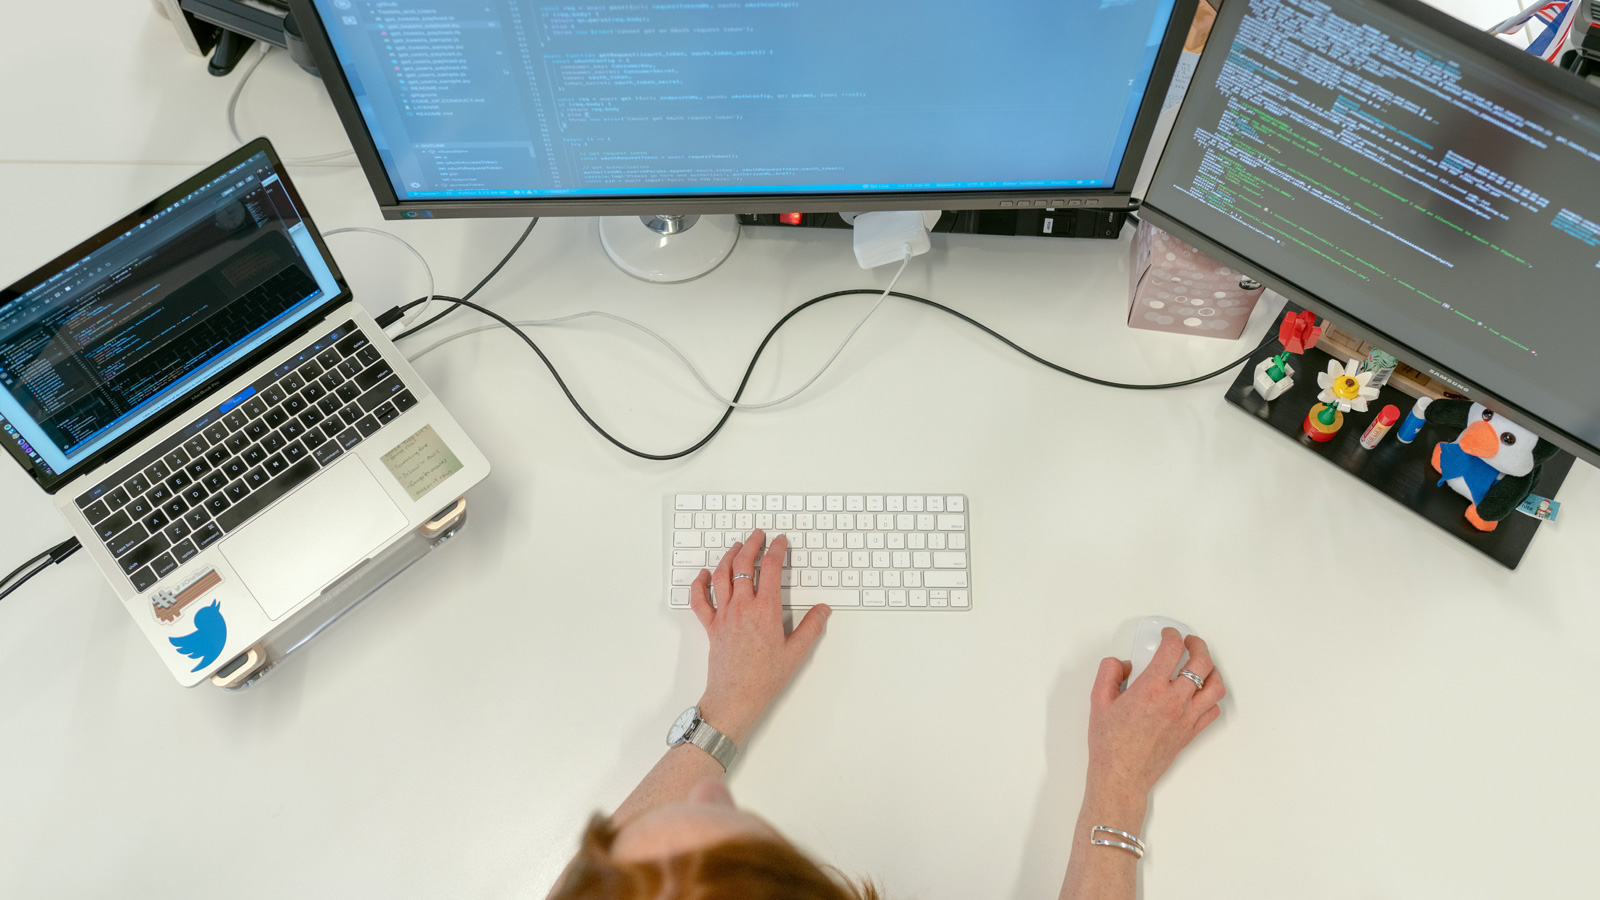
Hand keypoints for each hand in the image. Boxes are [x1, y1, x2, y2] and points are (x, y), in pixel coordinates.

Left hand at [688, 528, 830, 744]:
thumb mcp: (796, 653)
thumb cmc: (764, 678)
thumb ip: (811, 627)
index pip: (771, 568)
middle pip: (743, 564)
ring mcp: (723, 615)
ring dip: (728, 556)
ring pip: (722, 576)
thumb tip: (822, 610)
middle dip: (752, 545)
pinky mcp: (710, 626)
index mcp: (765, 610)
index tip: (780, 541)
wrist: (736, 697)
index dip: (776, 549)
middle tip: (758, 535)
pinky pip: (700, 600)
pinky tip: (704, 574)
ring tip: (736, 547)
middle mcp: (742, 607)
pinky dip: (700, 583)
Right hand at [1085, 628, 1224, 801]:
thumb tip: (1123, 664)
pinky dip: (1211, 698)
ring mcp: (1186, 717)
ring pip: (1215, 686)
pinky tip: (1201, 694)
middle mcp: (1174, 701)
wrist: (1121, 775)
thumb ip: (1109, 673)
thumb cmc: (1109, 742)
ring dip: (1212, 670)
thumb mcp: (1098, 700)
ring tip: (1202, 664)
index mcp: (1151, 689)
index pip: (1172, 649)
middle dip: (1198, 645)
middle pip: (1201, 663)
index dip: (1172, 635)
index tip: (1168, 634)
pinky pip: (1213, 710)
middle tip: (1189, 642)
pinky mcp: (1191, 732)